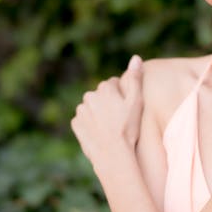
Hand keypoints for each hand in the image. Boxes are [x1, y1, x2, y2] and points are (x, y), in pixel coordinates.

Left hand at [71, 55, 143, 169]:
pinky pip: (84, 120)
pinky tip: (100, 133)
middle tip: (119, 119)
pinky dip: (90, 124)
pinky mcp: (76, 124)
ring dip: (99, 114)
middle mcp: (89, 96)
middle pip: (101, 96)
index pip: (113, 85)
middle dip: (108, 103)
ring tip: (110, 127)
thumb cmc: (128, 128)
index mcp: (104, 88)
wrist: (113, 154)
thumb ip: (135, 78)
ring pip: (92, 108)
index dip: (121, 96)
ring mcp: (81, 111)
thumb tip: (136, 57)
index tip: (126, 109)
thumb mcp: (136, 102)